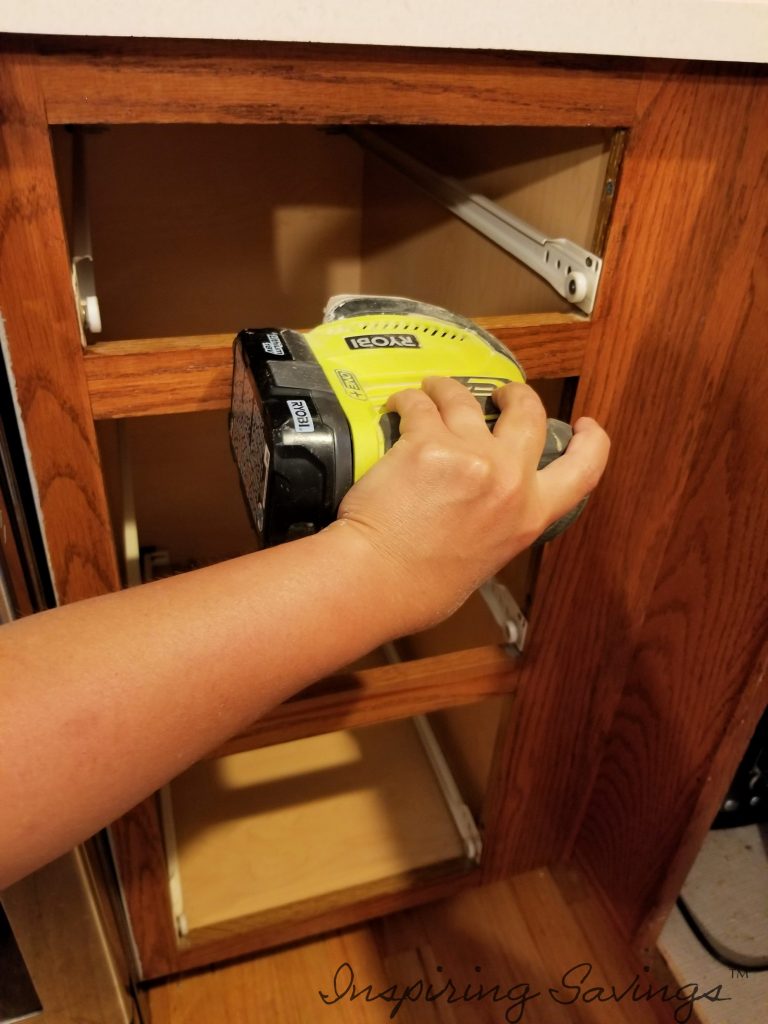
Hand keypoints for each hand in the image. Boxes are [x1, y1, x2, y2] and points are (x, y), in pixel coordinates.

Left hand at [328, 377, 609, 635]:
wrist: (379, 579)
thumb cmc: (422, 587)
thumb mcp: (487, 560)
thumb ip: (499, 525)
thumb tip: (487, 508)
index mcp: (530, 515)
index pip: (584, 469)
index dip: (592, 441)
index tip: (585, 424)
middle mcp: (510, 479)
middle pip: (528, 413)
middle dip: (514, 394)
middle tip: (498, 393)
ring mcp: (471, 455)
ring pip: (466, 397)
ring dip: (448, 388)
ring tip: (431, 390)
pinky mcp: (428, 441)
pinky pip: (420, 405)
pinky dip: (408, 400)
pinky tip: (396, 406)